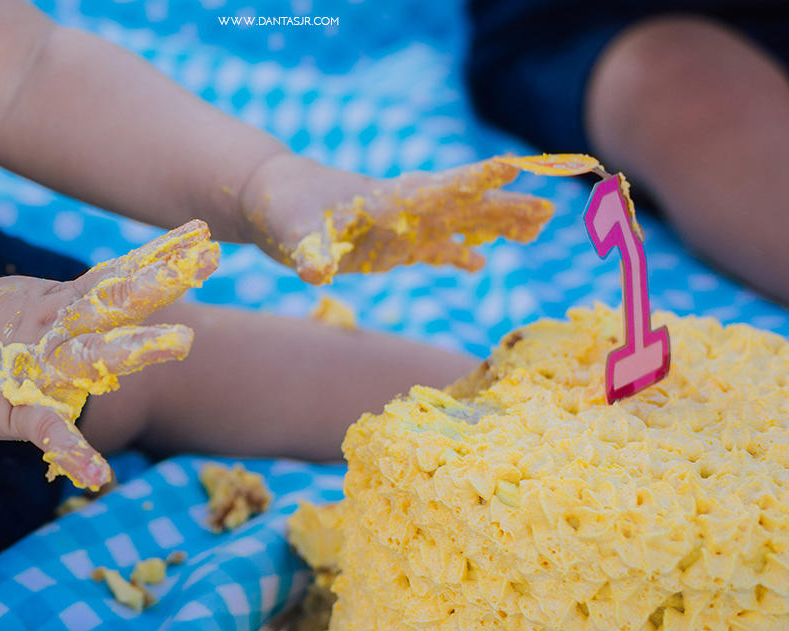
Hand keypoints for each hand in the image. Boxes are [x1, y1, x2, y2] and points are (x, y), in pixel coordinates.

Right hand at [0, 221, 218, 489]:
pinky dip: (72, 452)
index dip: (161, 255)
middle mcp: (59, 329)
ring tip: (185, 342)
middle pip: (118, 301)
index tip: (205, 236)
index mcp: (65, 307)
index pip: (121, 275)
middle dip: (162, 282)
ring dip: (136, 348)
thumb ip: (75, 295)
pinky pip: (48, 431)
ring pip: (93, 352)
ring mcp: (39, 366)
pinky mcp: (15, 409)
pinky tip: (99, 476)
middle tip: (211, 259)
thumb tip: (118, 283)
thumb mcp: (32, 306)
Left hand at [241, 155, 553, 284]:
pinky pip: (431, 248)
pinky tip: (479, 262)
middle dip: (503, 206)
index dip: (471, 181)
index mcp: (385, 202)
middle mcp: (401, 211)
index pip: (436, 189)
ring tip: (537, 227)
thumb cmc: (282, 211)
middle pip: (461, 205)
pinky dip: (455, 253)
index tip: (510, 168)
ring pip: (456, 223)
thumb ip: (309, 250)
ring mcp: (399, 227)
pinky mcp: (389, 244)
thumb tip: (315, 272)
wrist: (272, 199)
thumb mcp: (293, 233)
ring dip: (493, 225)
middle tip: (550, 209)